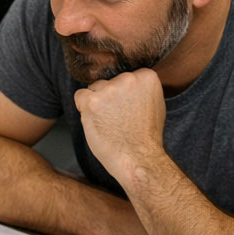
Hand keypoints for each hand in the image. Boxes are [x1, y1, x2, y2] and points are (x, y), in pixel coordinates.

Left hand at [74, 68, 167, 183]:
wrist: (138, 158)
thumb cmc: (144, 137)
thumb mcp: (154, 103)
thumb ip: (140, 88)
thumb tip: (127, 79)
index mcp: (146, 76)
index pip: (123, 77)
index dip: (122, 96)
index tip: (129, 111)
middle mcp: (129, 78)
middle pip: (107, 82)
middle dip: (108, 99)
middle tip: (118, 119)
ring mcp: (110, 89)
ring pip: (93, 89)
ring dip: (96, 105)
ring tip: (109, 123)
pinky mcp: (92, 101)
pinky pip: (79, 96)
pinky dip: (83, 110)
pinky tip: (97, 122)